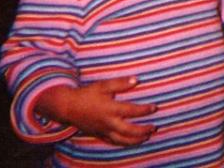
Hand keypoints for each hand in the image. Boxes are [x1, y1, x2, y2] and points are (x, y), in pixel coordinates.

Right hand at [35, 76, 155, 145]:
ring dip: (136, 140)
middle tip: (154, 127)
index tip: (155, 108)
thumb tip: (137, 80)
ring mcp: (103, 131)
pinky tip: (131, 142)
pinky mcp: (99, 135)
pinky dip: (124, 144)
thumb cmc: (87, 94)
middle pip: (130, 131)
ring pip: (122, 140)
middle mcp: (108, 123)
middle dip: (143, 130)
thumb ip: (120, 83)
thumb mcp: (103, 86)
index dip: (145, 110)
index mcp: (111, 109)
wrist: (68, 107)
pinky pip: (113, 142)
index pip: (132, 111)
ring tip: (147, 137)